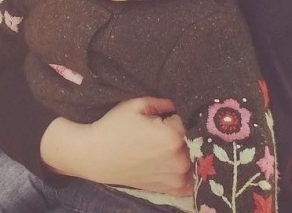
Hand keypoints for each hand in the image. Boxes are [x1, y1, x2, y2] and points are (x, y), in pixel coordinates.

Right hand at [40, 96, 191, 195]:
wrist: (96, 156)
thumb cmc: (114, 127)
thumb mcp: (137, 105)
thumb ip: (164, 102)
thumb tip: (180, 105)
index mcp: (172, 137)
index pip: (189, 119)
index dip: (179, 115)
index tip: (168, 115)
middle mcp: (179, 160)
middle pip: (195, 140)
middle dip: (186, 133)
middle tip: (168, 129)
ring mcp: (176, 178)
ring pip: (196, 159)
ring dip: (189, 151)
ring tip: (168, 144)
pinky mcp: (171, 189)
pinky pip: (192, 180)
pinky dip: (189, 171)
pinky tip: (176, 161)